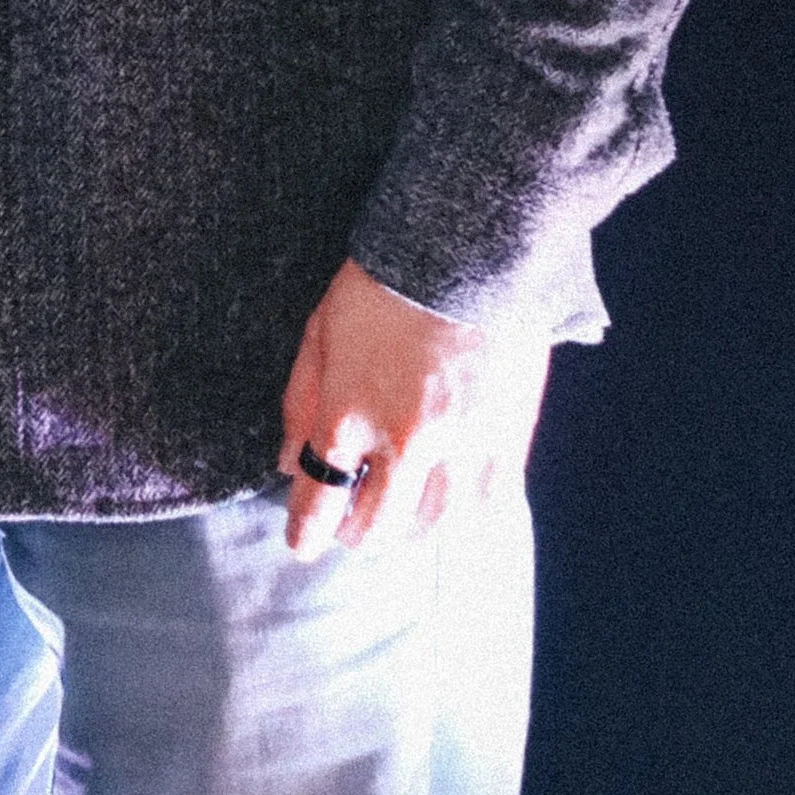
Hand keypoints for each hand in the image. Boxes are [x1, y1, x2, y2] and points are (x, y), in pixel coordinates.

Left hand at [278, 257, 547, 557]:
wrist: (468, 251)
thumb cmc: (385, 284)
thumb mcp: (320, 332)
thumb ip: (300, 403)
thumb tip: (287, 464)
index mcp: (349, 412)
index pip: (319, 500)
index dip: (306, 532)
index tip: (302, 543)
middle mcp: (404, 443)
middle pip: (375, 527)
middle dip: (355, 533)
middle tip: (351, 523)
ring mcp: (461, 448)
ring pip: (431, 530)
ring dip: (407, 530)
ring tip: (399, 514)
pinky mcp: (507, 444)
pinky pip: (484, 510)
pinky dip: (460, 517)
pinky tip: (447, 504)